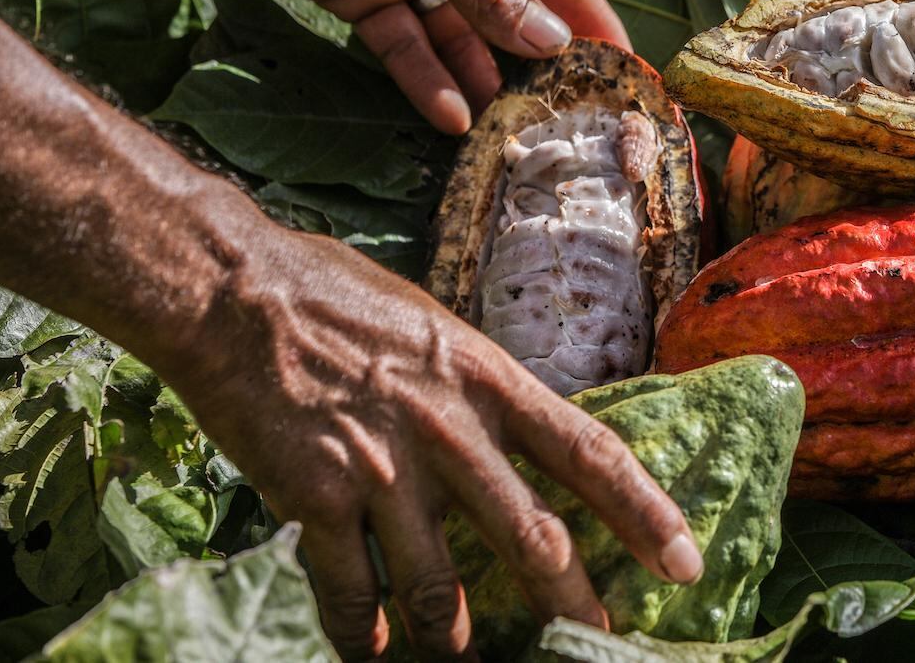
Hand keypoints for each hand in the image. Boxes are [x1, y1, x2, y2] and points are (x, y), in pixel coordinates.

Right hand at [170, 229, 701, 659]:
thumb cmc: (333, 295)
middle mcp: (449, 429)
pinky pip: (351, 593)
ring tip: (471, 660)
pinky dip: (364, 635)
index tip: (684, 557)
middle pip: (534, 538)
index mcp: (488, 378)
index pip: (589, 452)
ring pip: (443, 588)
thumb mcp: (436, 327)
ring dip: (460, 637)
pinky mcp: (315, 497)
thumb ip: (478, 388)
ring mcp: (383, 469)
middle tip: (601, 641)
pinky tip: (374, 653)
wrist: (231, 290)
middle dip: (574, 603)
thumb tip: (514, 433)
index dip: (645, 511)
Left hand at [188, 0, 629, 134]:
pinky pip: (408, 46)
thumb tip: (554, 44)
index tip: (620, 65)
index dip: (586, 16)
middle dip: (533, 58)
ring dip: (480, 77)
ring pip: (458, 35)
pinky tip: (452, 115)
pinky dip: (427, 79)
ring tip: (509, 126)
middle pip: (507, 8)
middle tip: (567, 111)